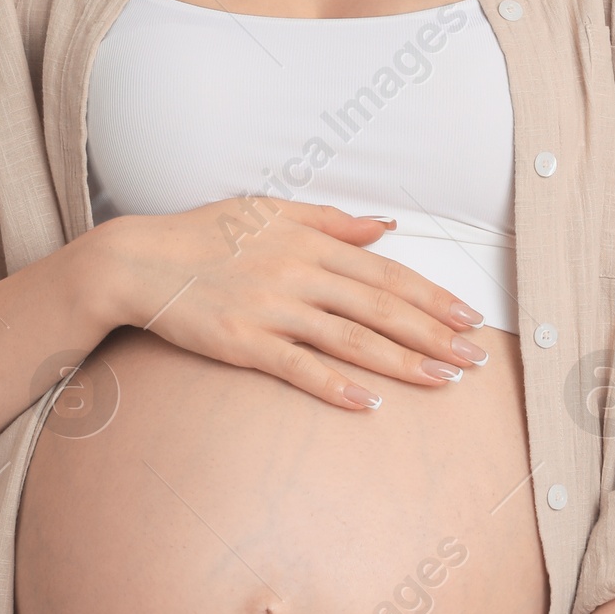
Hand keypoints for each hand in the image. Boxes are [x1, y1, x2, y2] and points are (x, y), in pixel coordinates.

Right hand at [92, 198, 487, 409]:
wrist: (137, 261)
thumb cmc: (205, 233)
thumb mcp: (269, 210)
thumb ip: (331, 220)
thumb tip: (386, 226)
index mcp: (308, 240)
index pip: (385, 272)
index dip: (432, 296)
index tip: (469, 317)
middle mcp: (296, 272)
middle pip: (380, 306)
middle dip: (434, 333)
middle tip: (476, 357)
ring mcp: (270, 309)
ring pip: (350, 339)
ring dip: (402, 361)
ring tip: (443, 380)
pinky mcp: (243, 342)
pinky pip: (299, 368)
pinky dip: (337, 386)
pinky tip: (371, 403)